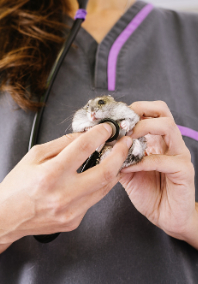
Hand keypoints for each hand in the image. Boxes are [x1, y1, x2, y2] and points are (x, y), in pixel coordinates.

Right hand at [0, 123, 131, 249]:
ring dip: (115, 170)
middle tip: (125, 143)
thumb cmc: (18, 185)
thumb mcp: (35, 156)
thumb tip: (85, 135)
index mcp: (50, 174)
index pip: (84, 148)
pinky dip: (100, 185)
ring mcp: (71, 211)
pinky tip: (99, 176)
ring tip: (117, 158)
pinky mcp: (75, 221)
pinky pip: (94, 199)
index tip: (108, 129)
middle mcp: (63, 194)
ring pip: (105, 187)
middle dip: (120, 154)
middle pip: (105, 171)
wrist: (7, 217)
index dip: (100, 134)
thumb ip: (62, 143)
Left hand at [120, 101, 197, 247]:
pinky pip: (164, 160)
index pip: (151, 112)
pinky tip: (129, 168)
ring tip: (126, 140)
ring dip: (143, 129)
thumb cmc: (148, 193)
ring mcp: (179, 155)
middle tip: (122, 123)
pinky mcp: (184, 171)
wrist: (166, 217)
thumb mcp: (128, 172)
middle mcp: (171, 143)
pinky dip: (143, 162)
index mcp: (158, 140)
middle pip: (162, 111)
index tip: (113, 118)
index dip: (132, 109)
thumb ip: (119, 158)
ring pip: (167, 127)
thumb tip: (101, 145)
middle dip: (139, 111)